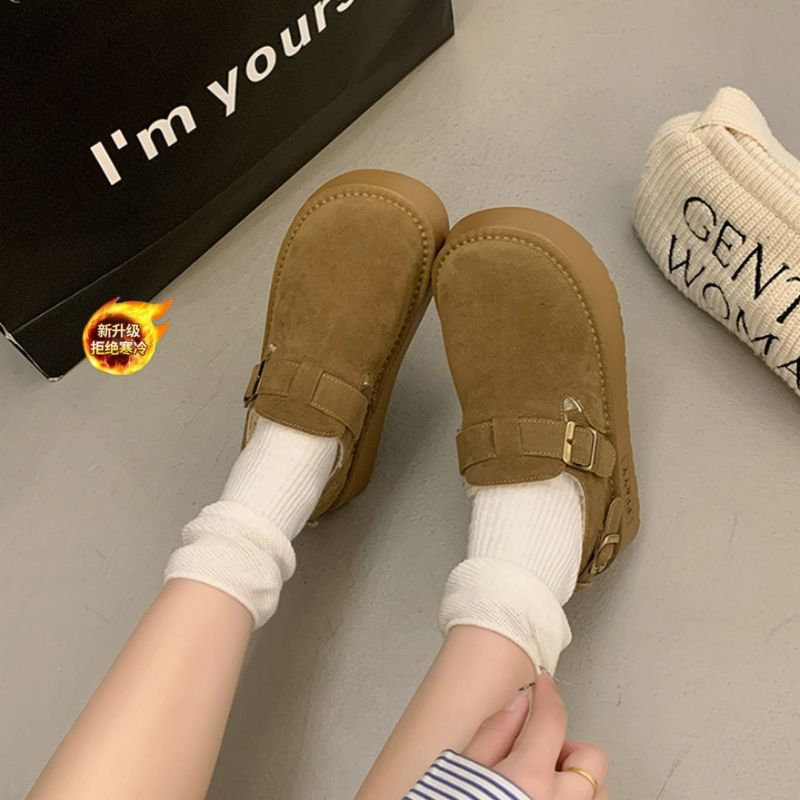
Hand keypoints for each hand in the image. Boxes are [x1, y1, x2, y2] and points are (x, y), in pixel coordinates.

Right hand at [462, 672, 608, 798]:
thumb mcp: (461, 771)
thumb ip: (495, 732)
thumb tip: (520, 701)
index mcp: (527, 779)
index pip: (551, 718)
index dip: (548, 694)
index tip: (544, 686)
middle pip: (590, 760)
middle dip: (567, 750)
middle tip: (538, 754)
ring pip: (596, 794)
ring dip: (575, 785)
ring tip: (542, 790)